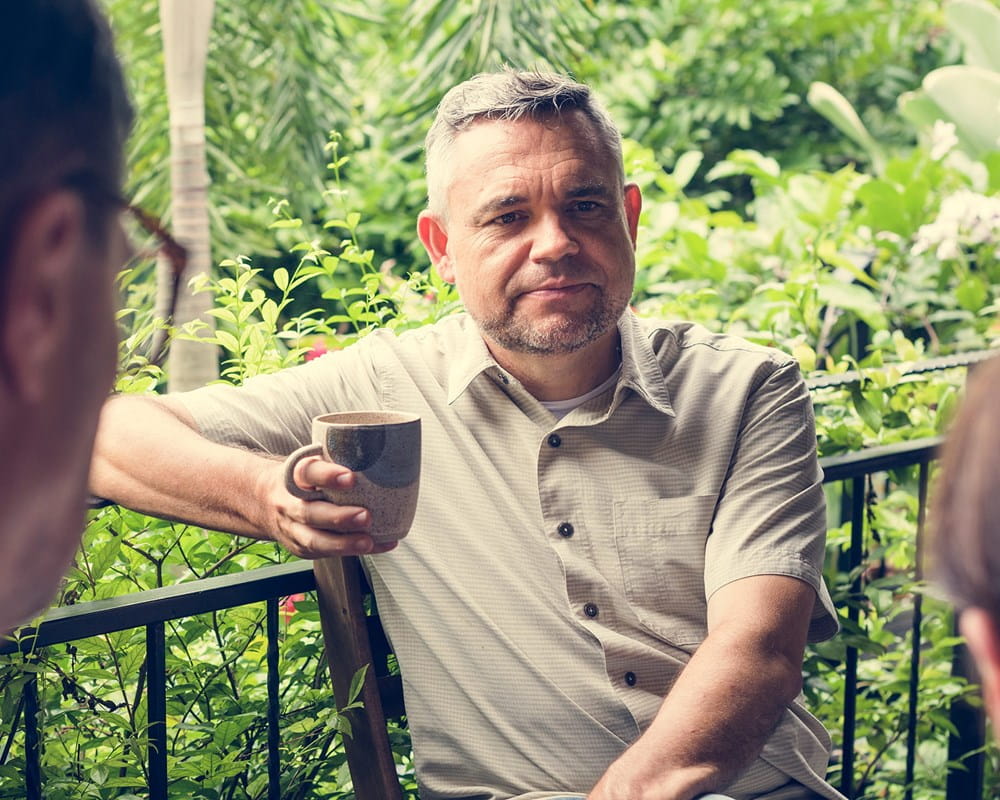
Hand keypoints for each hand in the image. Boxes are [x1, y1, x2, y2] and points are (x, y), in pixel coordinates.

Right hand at [261, 454, 397, 558]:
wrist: (263, 501)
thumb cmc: (302, 480)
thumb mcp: (310, 462)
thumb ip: (337, 458)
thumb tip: (387, 450)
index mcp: (294, 477)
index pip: (307, 473)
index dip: (328, 475)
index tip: (351, 477)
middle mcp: (290, 504)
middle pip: (311, 513)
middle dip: (339, 518)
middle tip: (366, 515)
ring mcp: (294, 529)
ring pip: (315, 541)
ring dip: (344, 544)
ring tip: (368, 541)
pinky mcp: (302, 547)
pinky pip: (327, 554)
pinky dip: (354, 551)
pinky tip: (379, 545)